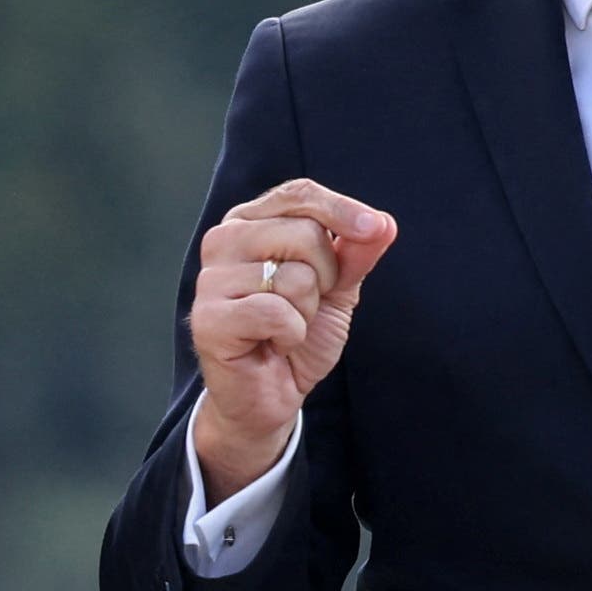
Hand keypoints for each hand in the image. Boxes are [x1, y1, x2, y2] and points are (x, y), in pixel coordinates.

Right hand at [186, 179, 397, 501]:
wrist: (272, 395)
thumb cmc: (297, 335)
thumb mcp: (337, 288)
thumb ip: (356, 253)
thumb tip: (383, 224)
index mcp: (250, 222)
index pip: (300, 194)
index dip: (343, 209)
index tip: (378, 229)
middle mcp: (224, 240)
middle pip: (305, 233)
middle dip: (326, 277)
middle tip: (305, 306)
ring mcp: (210, 278)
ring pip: (294, 276)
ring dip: (306, 311)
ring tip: (285, 327)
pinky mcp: (208, 318)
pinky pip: (276, 311)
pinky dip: (290, 334)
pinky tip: (272, 344)